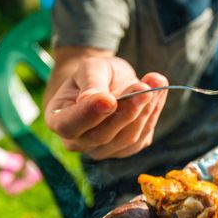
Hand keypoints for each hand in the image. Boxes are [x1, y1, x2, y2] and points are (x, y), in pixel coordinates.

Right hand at [45, 56, 167, 159]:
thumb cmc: (94, 74)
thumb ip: (91, 82)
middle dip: (127, 109)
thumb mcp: (90, 68)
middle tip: (144, 87)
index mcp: (59, 120)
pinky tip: (158, 92)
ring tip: (156, 82)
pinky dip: (153, 113)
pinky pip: (142, 136)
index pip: (69, 125)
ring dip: (145, 110)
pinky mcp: (126, 150)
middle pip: (103, 134)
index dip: (89, 115)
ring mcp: (103, 150)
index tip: (108, 99)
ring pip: (127, 137)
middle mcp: (78, 142)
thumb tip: (96, 99)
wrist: (109, 82)